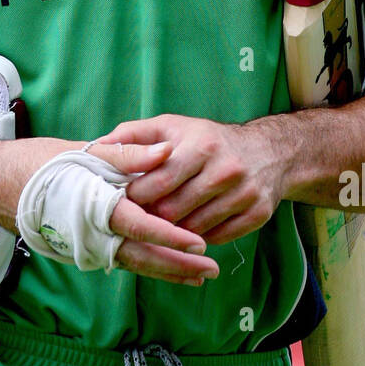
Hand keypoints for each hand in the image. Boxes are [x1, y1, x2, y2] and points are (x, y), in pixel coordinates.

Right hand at [0, 136, 218, 286]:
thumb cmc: (35, 164)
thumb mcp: (81, 151)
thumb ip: (126, 154)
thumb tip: (166, 150)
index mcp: (92, 208)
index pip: (139, 226)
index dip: (170, 235)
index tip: (199, 242)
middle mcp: (89, 235)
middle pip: (141, 256)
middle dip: (178, 265)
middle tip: (210, 270)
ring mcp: (84, 247)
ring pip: (132, 263)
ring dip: (166, 270)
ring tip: (198, 275)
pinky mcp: (81, 249)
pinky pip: (120, 259)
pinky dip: (146, 263)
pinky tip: (167, 265)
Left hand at [92, 114, 290, 245]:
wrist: (268, 152)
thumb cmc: (207, 140)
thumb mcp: (172, 127)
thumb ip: (133, 136)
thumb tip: (96, 145)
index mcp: (201, 146)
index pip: (159, 182)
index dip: (136, 196)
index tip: (121, 201)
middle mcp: (226, 169)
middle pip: (174, 210)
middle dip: (151, 217)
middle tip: (138, 219)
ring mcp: (244, 194)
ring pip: (194, 230)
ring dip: (173, 231)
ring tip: (161, 224)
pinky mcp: (257, 214)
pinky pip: (218, 238)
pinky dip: (199, 238)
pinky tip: (189, 229)